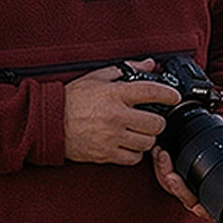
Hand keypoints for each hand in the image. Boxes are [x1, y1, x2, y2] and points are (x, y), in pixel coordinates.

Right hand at [63, 58, 180, 165]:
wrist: (49, 122)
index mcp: (114, 94)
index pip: (151, 92)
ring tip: (140, 131)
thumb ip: (125, 69)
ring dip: (147, 137)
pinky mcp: (106, 154)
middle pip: (155, 123)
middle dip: (158, 120)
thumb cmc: (71, 99)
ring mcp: (111, 137)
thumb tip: (148, 64)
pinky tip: (130, 144)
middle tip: (153, 118)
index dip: (168, 95)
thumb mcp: (95, 77)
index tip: (174, 97)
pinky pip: (133, 158)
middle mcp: (115, 116)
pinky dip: (136, 153)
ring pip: (147, 142)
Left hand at [152, 113, 222, 220]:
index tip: (198, 207)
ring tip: (162, 155)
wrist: (212, 120)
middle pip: (186, 198)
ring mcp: (185, 177)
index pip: (209, 206)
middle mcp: (199, 185)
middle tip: (173, 177)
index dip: (204, 211)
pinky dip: (158, 163)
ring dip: (164, 172)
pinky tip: (159, 150)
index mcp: (216, 184)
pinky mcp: (172, 166)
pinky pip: (162, 171)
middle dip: (178, 190)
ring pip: (171, 186)